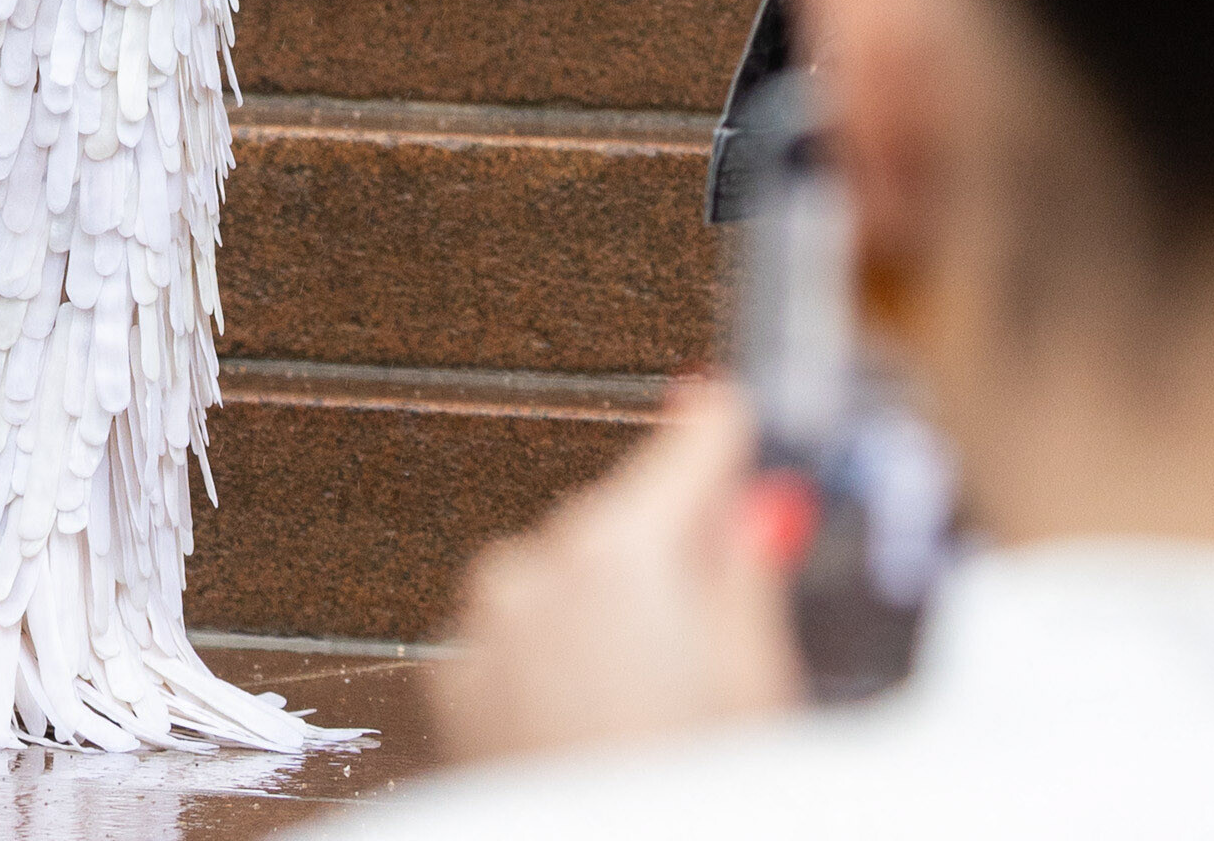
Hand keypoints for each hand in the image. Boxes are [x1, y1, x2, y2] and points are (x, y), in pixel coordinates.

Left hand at [434, 377, 804, 768]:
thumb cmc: (689, 799)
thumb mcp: (761, 691)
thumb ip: (749, 576)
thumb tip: (758, 498)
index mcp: (625, 550)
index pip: (690, 441)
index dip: (724, 433)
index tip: (737, 414)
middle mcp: (538, 565)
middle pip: (626, 520)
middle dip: (669, 560)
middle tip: (715, 647)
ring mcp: (486, 621)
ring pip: (566, 578)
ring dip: (605, 615)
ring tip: (651, 712)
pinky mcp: (453, 677)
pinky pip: (518, 635)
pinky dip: (553, 661)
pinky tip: (592, 728)